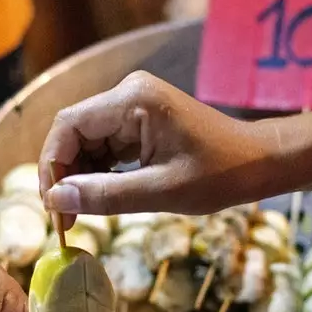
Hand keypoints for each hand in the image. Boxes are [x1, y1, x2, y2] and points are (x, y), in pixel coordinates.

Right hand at [38, 72, 275, 227]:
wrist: (259, 161)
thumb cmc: (219, 174)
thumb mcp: (161, 191)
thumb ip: (105, 195)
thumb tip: (56, 201)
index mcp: (133, 99)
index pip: (68, 125)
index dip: (52, 165)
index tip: (54, 206)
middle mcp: (129, 93)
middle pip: (74, 131)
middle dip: (65, 174)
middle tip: (66, 218)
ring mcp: (135, 104)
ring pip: (87, 139)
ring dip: (80, 175)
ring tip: (82, 213)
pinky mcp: (141, 118)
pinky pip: (107, 143)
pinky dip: (99, 171)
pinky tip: (102, 197)